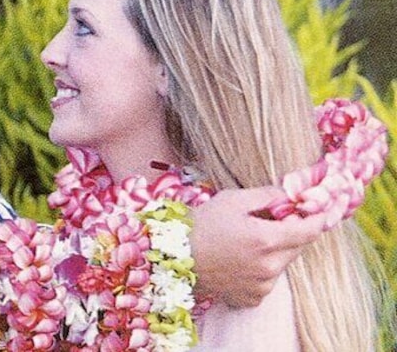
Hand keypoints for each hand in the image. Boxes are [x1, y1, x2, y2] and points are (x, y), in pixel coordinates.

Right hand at [189, 186, 325, 307]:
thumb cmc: (201, 225)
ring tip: (245, 242)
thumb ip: (268, 195)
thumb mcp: (232, 199)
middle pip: (297, 247)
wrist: (174, 257)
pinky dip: (261, 269)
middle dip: (289, 232)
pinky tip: (239, 260)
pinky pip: (268, 280)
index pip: (310, 230)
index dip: (317, 218)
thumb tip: (293, 195)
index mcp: (266, 240)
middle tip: (267, 221)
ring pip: (282, 264)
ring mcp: (261, 286)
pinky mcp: (252, 298)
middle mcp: (269, 267)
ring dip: (274, 251)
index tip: (319, 210)